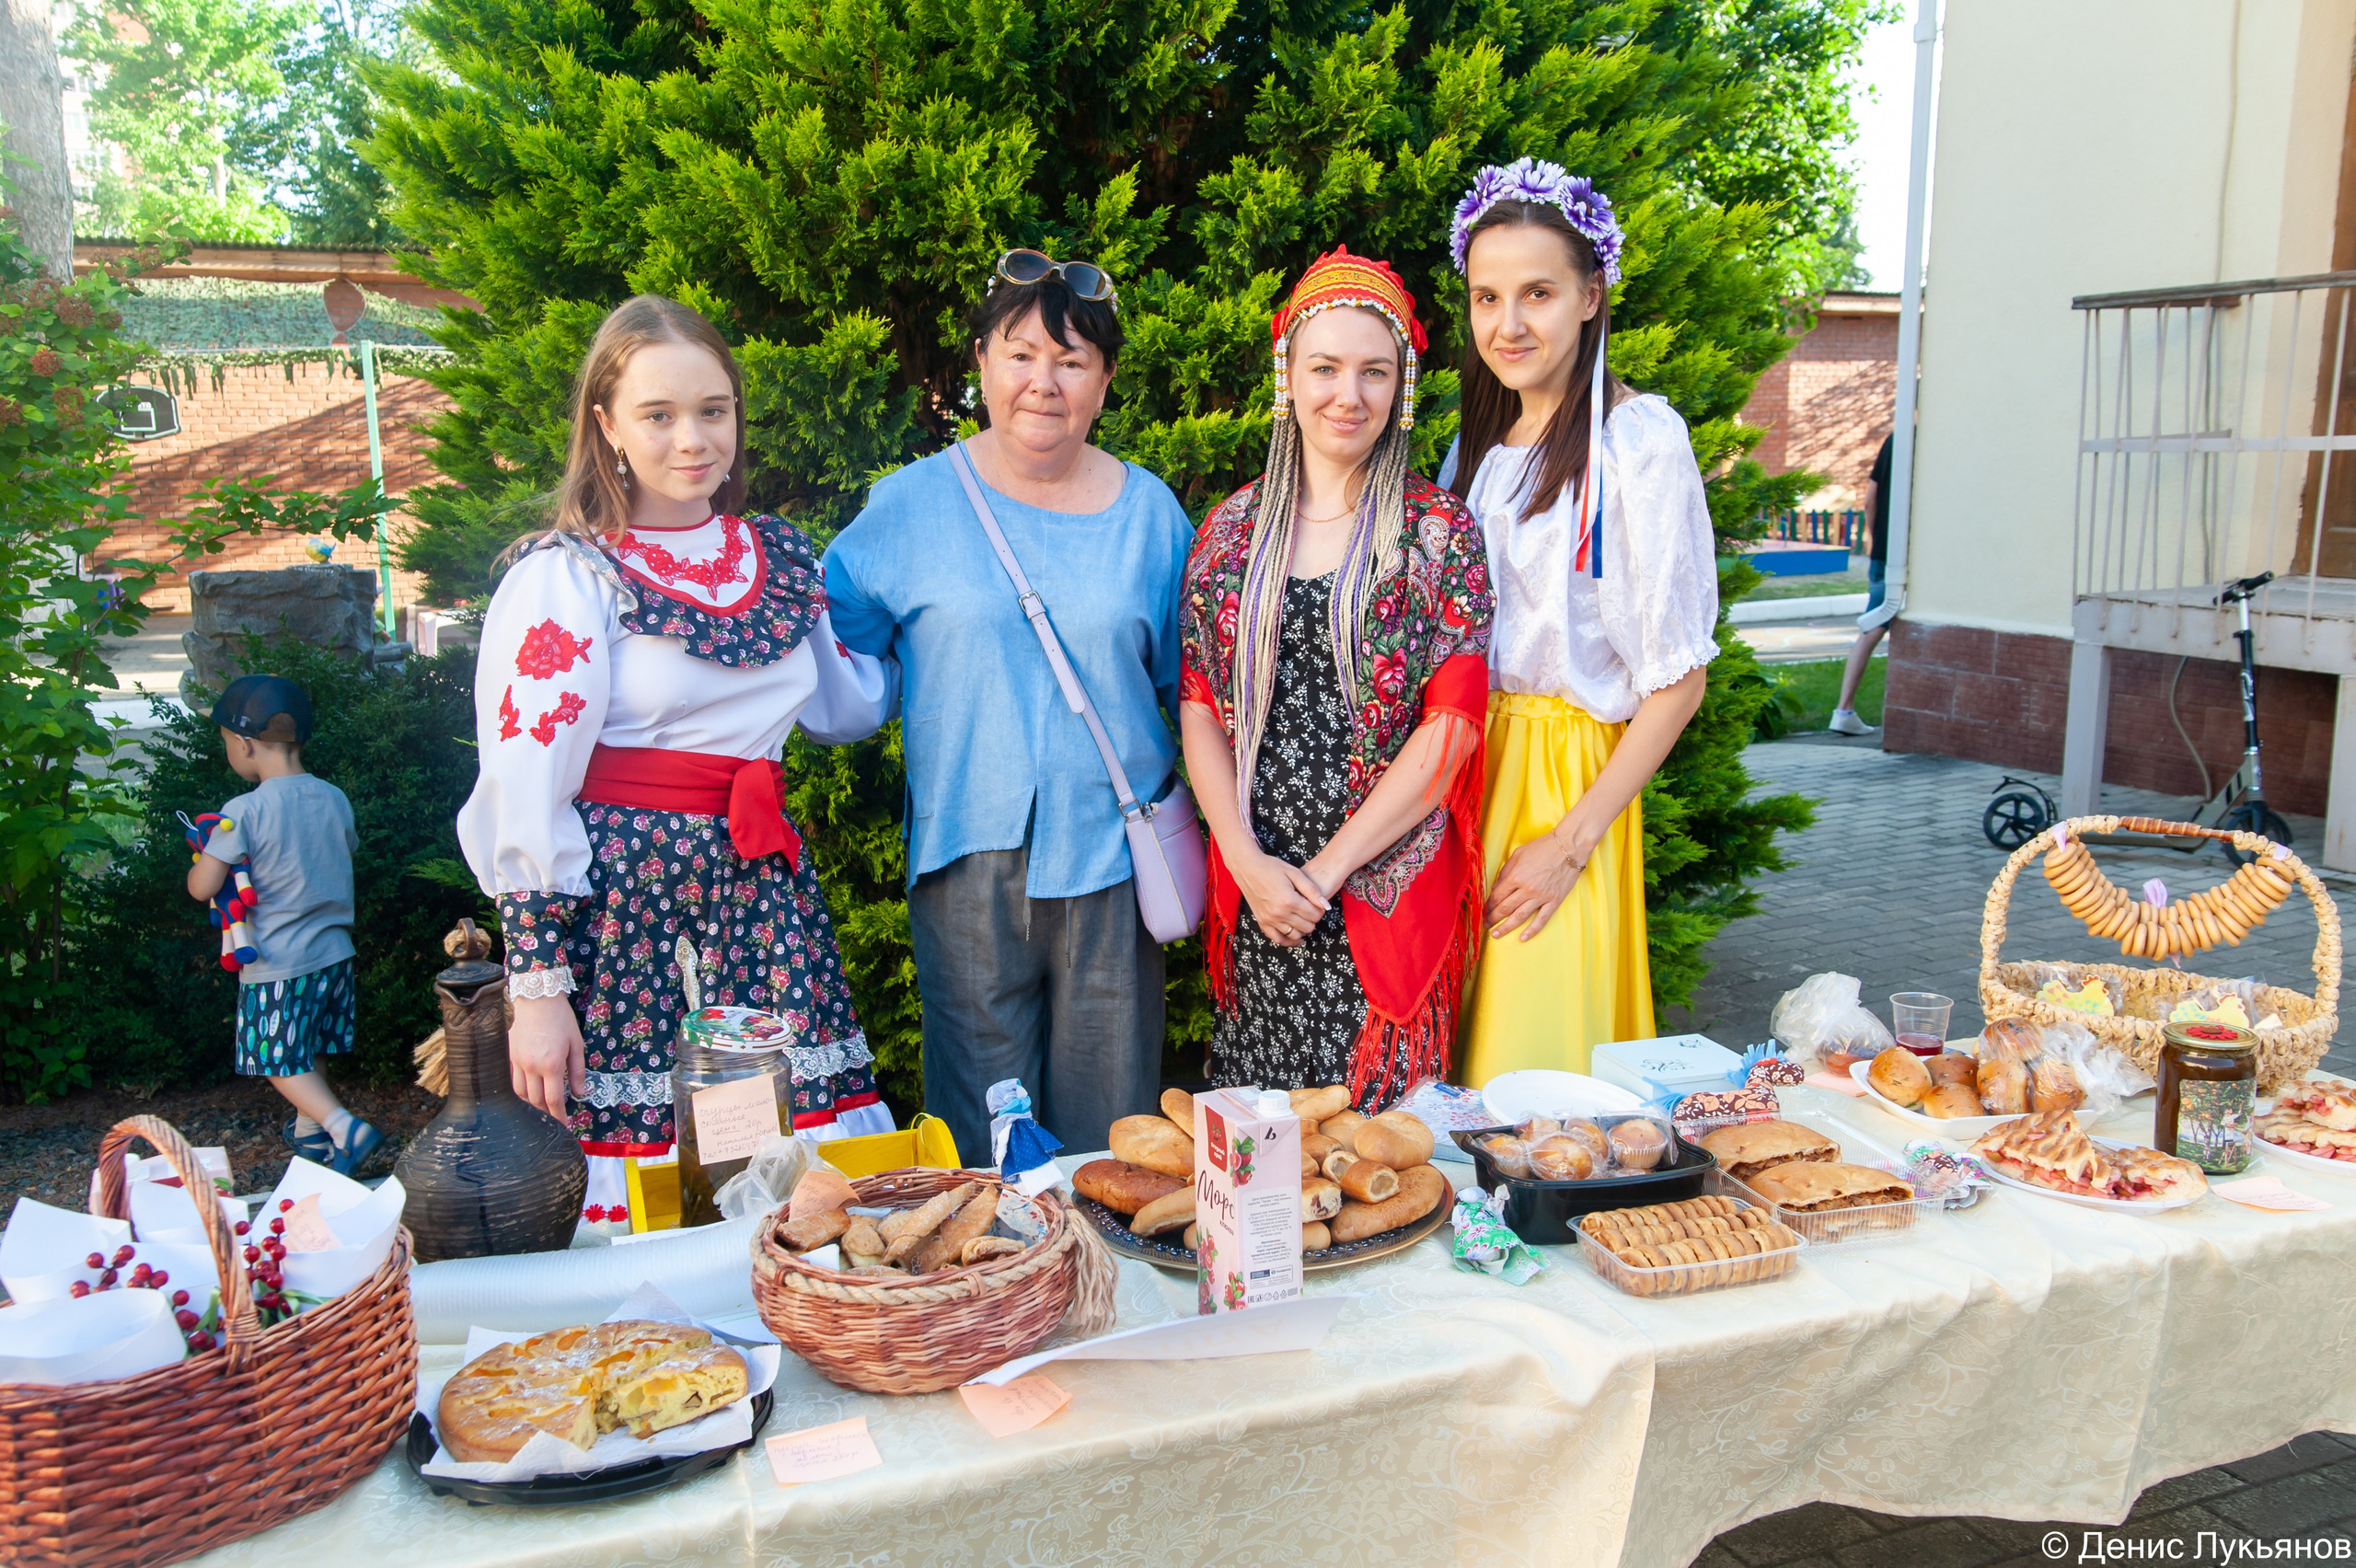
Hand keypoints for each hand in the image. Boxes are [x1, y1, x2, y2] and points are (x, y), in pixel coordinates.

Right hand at [510, 994, 586, 1121]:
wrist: (537, 998)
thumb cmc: (560, 1019)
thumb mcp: (576, 1043)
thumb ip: (577, 1070)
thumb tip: (579, 1093)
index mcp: (551, 1065)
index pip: (553, 1100)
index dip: (559, 1117)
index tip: (564, 1126)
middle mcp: (531, 1067)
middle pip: (535, 1101)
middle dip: (545, 1114)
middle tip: (554, 1120)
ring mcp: (517, 1062)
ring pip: (521, 1094)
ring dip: (531, 1105)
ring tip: (542, 1109)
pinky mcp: (509, 1056)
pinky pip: (512, 1081)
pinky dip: (520, 1092)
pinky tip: (529, 1093)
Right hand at [1236, 849, 1328, 947]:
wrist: (1247, 868)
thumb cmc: (1271, 867)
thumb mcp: (1295, 873)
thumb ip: (1312, 890)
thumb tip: (1326, 906)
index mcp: (1289, 900)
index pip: (1315, 915)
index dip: (1320, 910)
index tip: (1318, 904)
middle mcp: (1279, 913)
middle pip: (1307, 927)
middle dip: (1313, 919)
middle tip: (1311, 909)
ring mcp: (1269, 920)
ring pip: (1295, 935)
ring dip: (1303, 929)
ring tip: (1304, 919)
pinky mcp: (1262, 922)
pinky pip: (1278, 939)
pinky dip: (1289, 941)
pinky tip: (1297, 938)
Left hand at [1485, 826, 1587, 941]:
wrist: (1569, 847)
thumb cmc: (1543, 847)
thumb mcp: (1518, 854)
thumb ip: (1506, 871)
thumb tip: (1497, 887)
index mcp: (1516, 876)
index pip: (1497, 896)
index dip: (1488, 905)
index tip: (1484, 911)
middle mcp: (1526, 889)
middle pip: (1505, 908)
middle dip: (1493, 918)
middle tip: (1486, 925)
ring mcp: (1541, 897)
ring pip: (1519, 917)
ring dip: (1506, 927)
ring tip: (1496, 934)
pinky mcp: (1554, 901)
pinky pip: (1541, 919)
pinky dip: (1532, 930)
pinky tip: (1523, 938)